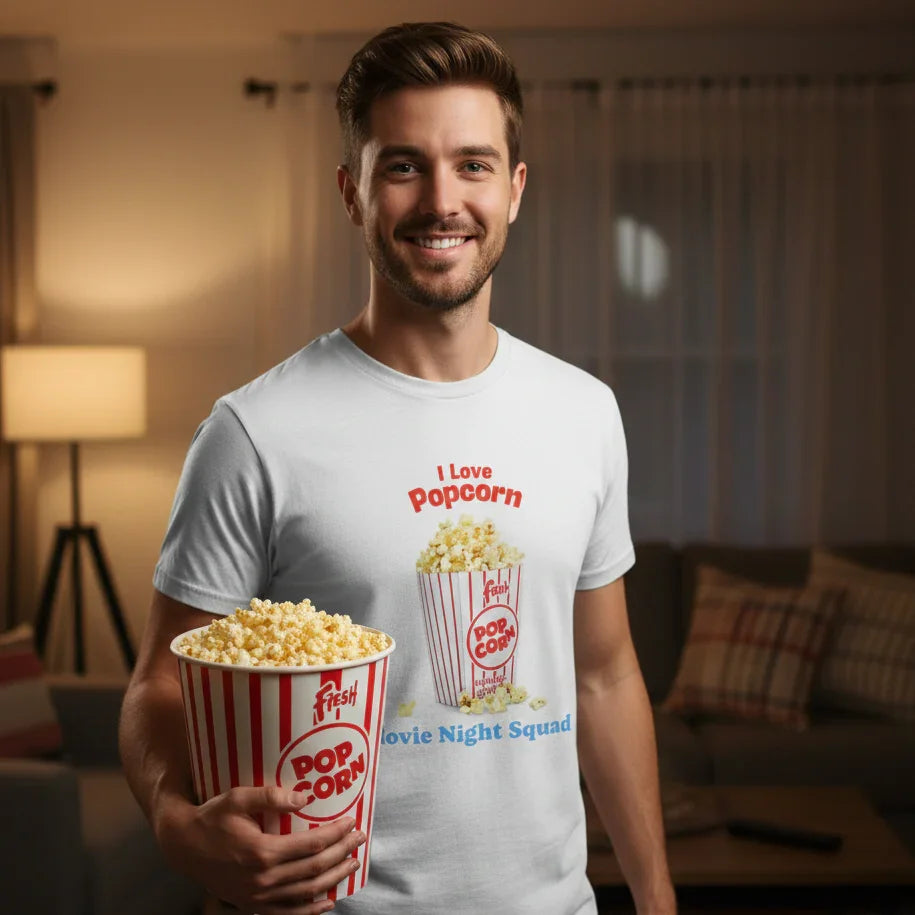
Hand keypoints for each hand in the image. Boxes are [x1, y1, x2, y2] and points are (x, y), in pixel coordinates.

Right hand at [155, 785, 365, 913]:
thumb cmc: (212, 818)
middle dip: (341, 853)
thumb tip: (305, 798)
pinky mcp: (252, 905)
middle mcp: (263, 879)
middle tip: (359, 839)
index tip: (352, 822)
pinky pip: (287, 913)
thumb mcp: (238, 797)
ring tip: (351, 865)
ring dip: (333, 879)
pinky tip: (326, 902)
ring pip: (306, 892)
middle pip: (314, 868)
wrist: (184, 847)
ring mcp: (258, 897)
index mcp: (262, 852)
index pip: (311, 844)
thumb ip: (271, 796)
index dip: (336, 834)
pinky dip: (310, 910)